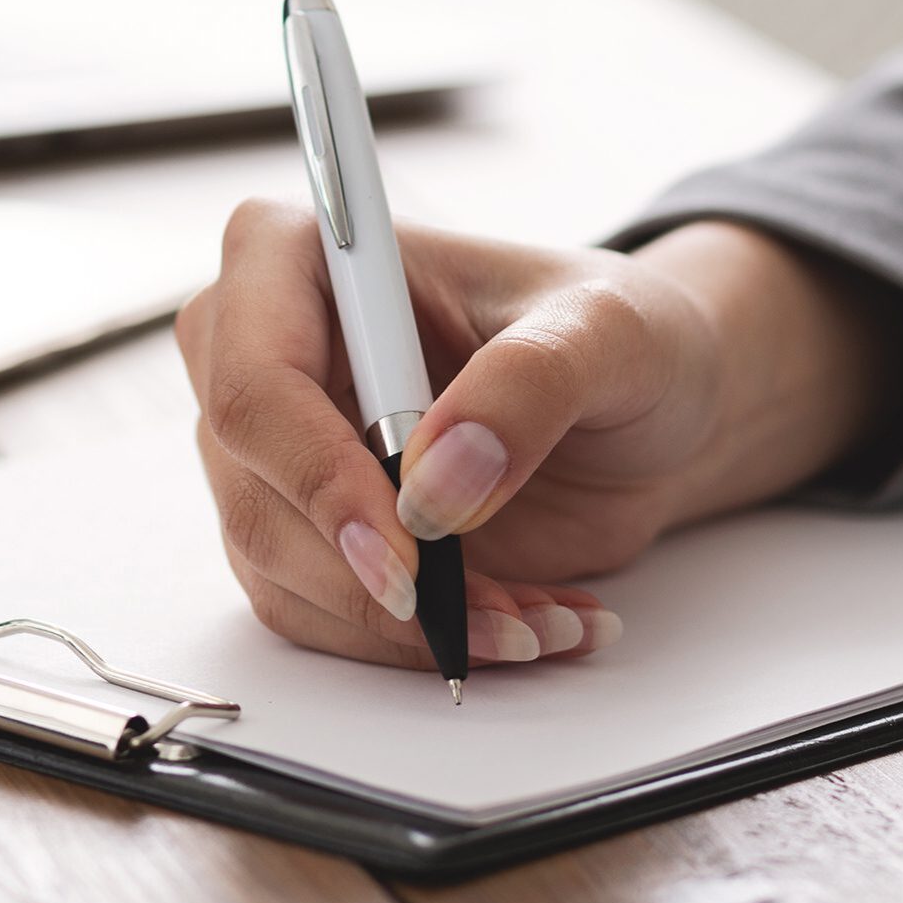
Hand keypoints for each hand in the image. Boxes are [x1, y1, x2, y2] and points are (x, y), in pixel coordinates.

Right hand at [175, 201, 901, 669]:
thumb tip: (436, 481)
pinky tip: (522, 624)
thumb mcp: (608, 333)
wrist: (646, 411)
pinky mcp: (309, 529)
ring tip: (539, 621)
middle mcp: (259, 352)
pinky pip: (324, 615)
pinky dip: (419, 644)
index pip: (256, 383)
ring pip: (283, 574)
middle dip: (379, 581)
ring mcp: (278, 450)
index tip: (408, 558)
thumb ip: (527, 385)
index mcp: (298, 257)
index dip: (317, 479)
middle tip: (503, 619)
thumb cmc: (619, 336)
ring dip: (412, 629)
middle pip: (257, 498)